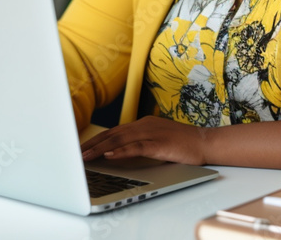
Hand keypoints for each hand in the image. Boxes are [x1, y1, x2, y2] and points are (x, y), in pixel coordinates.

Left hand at [80, 116, 209, 164]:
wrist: (205, 142)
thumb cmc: (182, 144)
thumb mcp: (157, 141)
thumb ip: (140, 143)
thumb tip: (120, 152)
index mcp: (143, 123)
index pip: (114, 131)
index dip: (96, 139)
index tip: (81, 148)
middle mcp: (144, 125)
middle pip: (112, 133)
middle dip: (92, 144)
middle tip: (75, 153)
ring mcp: (151, 132)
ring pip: (119, 139)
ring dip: (100, 148)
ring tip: (85, 156)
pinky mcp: (158, 143)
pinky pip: (135, 147)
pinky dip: (120, 150)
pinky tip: (109, 155)